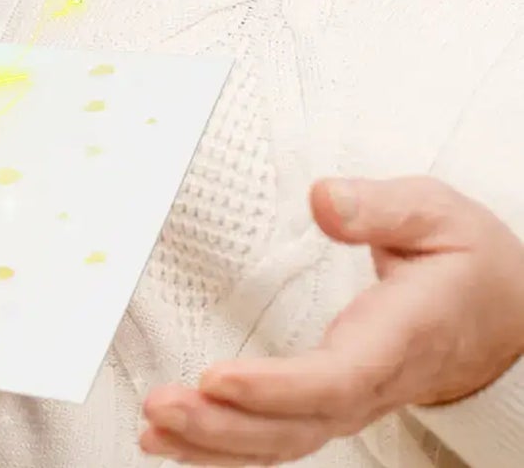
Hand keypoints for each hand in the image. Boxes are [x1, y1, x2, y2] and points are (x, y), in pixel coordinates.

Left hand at [140, 176, 523, 463]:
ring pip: (284, 440)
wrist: (511, 318)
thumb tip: (323, 199)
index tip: (216, 378)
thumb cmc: (469, 264)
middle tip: (161, 408)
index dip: (275, 387)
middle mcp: (374, 381)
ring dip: (215, 442)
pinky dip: (227, 444)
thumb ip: (380, 207)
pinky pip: (281, 435)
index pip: (335, 378)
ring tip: (153, 429)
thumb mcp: (437, 215)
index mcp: (401, 336)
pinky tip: (177, 440)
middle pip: (297, 424)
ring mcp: (354, 399)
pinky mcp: (334, 401)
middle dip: (224, 424)